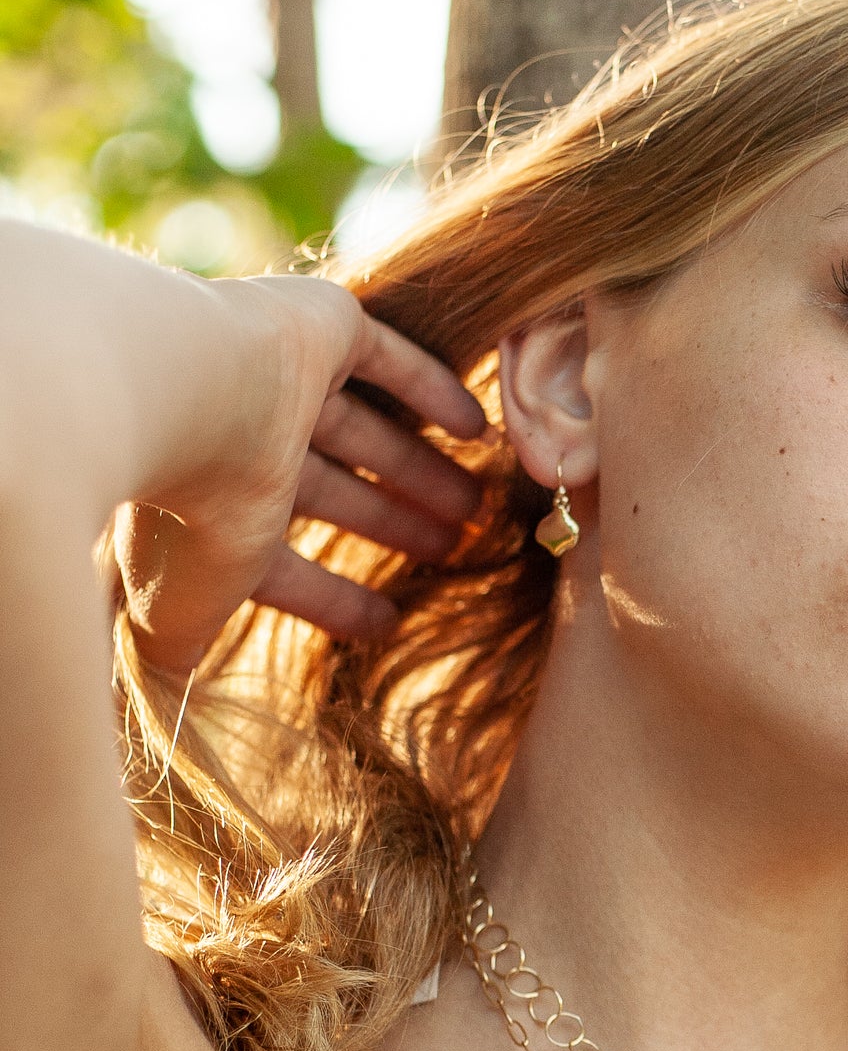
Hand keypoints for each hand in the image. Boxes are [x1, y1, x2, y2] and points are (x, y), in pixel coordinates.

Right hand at [113, 276, 488, 676]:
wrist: (177, 400)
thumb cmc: (189, 517)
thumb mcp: (185, 615)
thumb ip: (186, 663)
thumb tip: (169, 725)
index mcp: (219, 516)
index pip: (283, 566)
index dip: (334, 599)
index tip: (388, 623)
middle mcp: (250, 446)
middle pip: (338, 492)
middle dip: (393, 523)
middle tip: (454, 550)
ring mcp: (284, 382)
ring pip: (368, 434)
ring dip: (420, 471)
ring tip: (475, 508)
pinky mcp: (320, 325)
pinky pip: (390, 359)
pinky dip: (434, 391)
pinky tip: (476, 426)